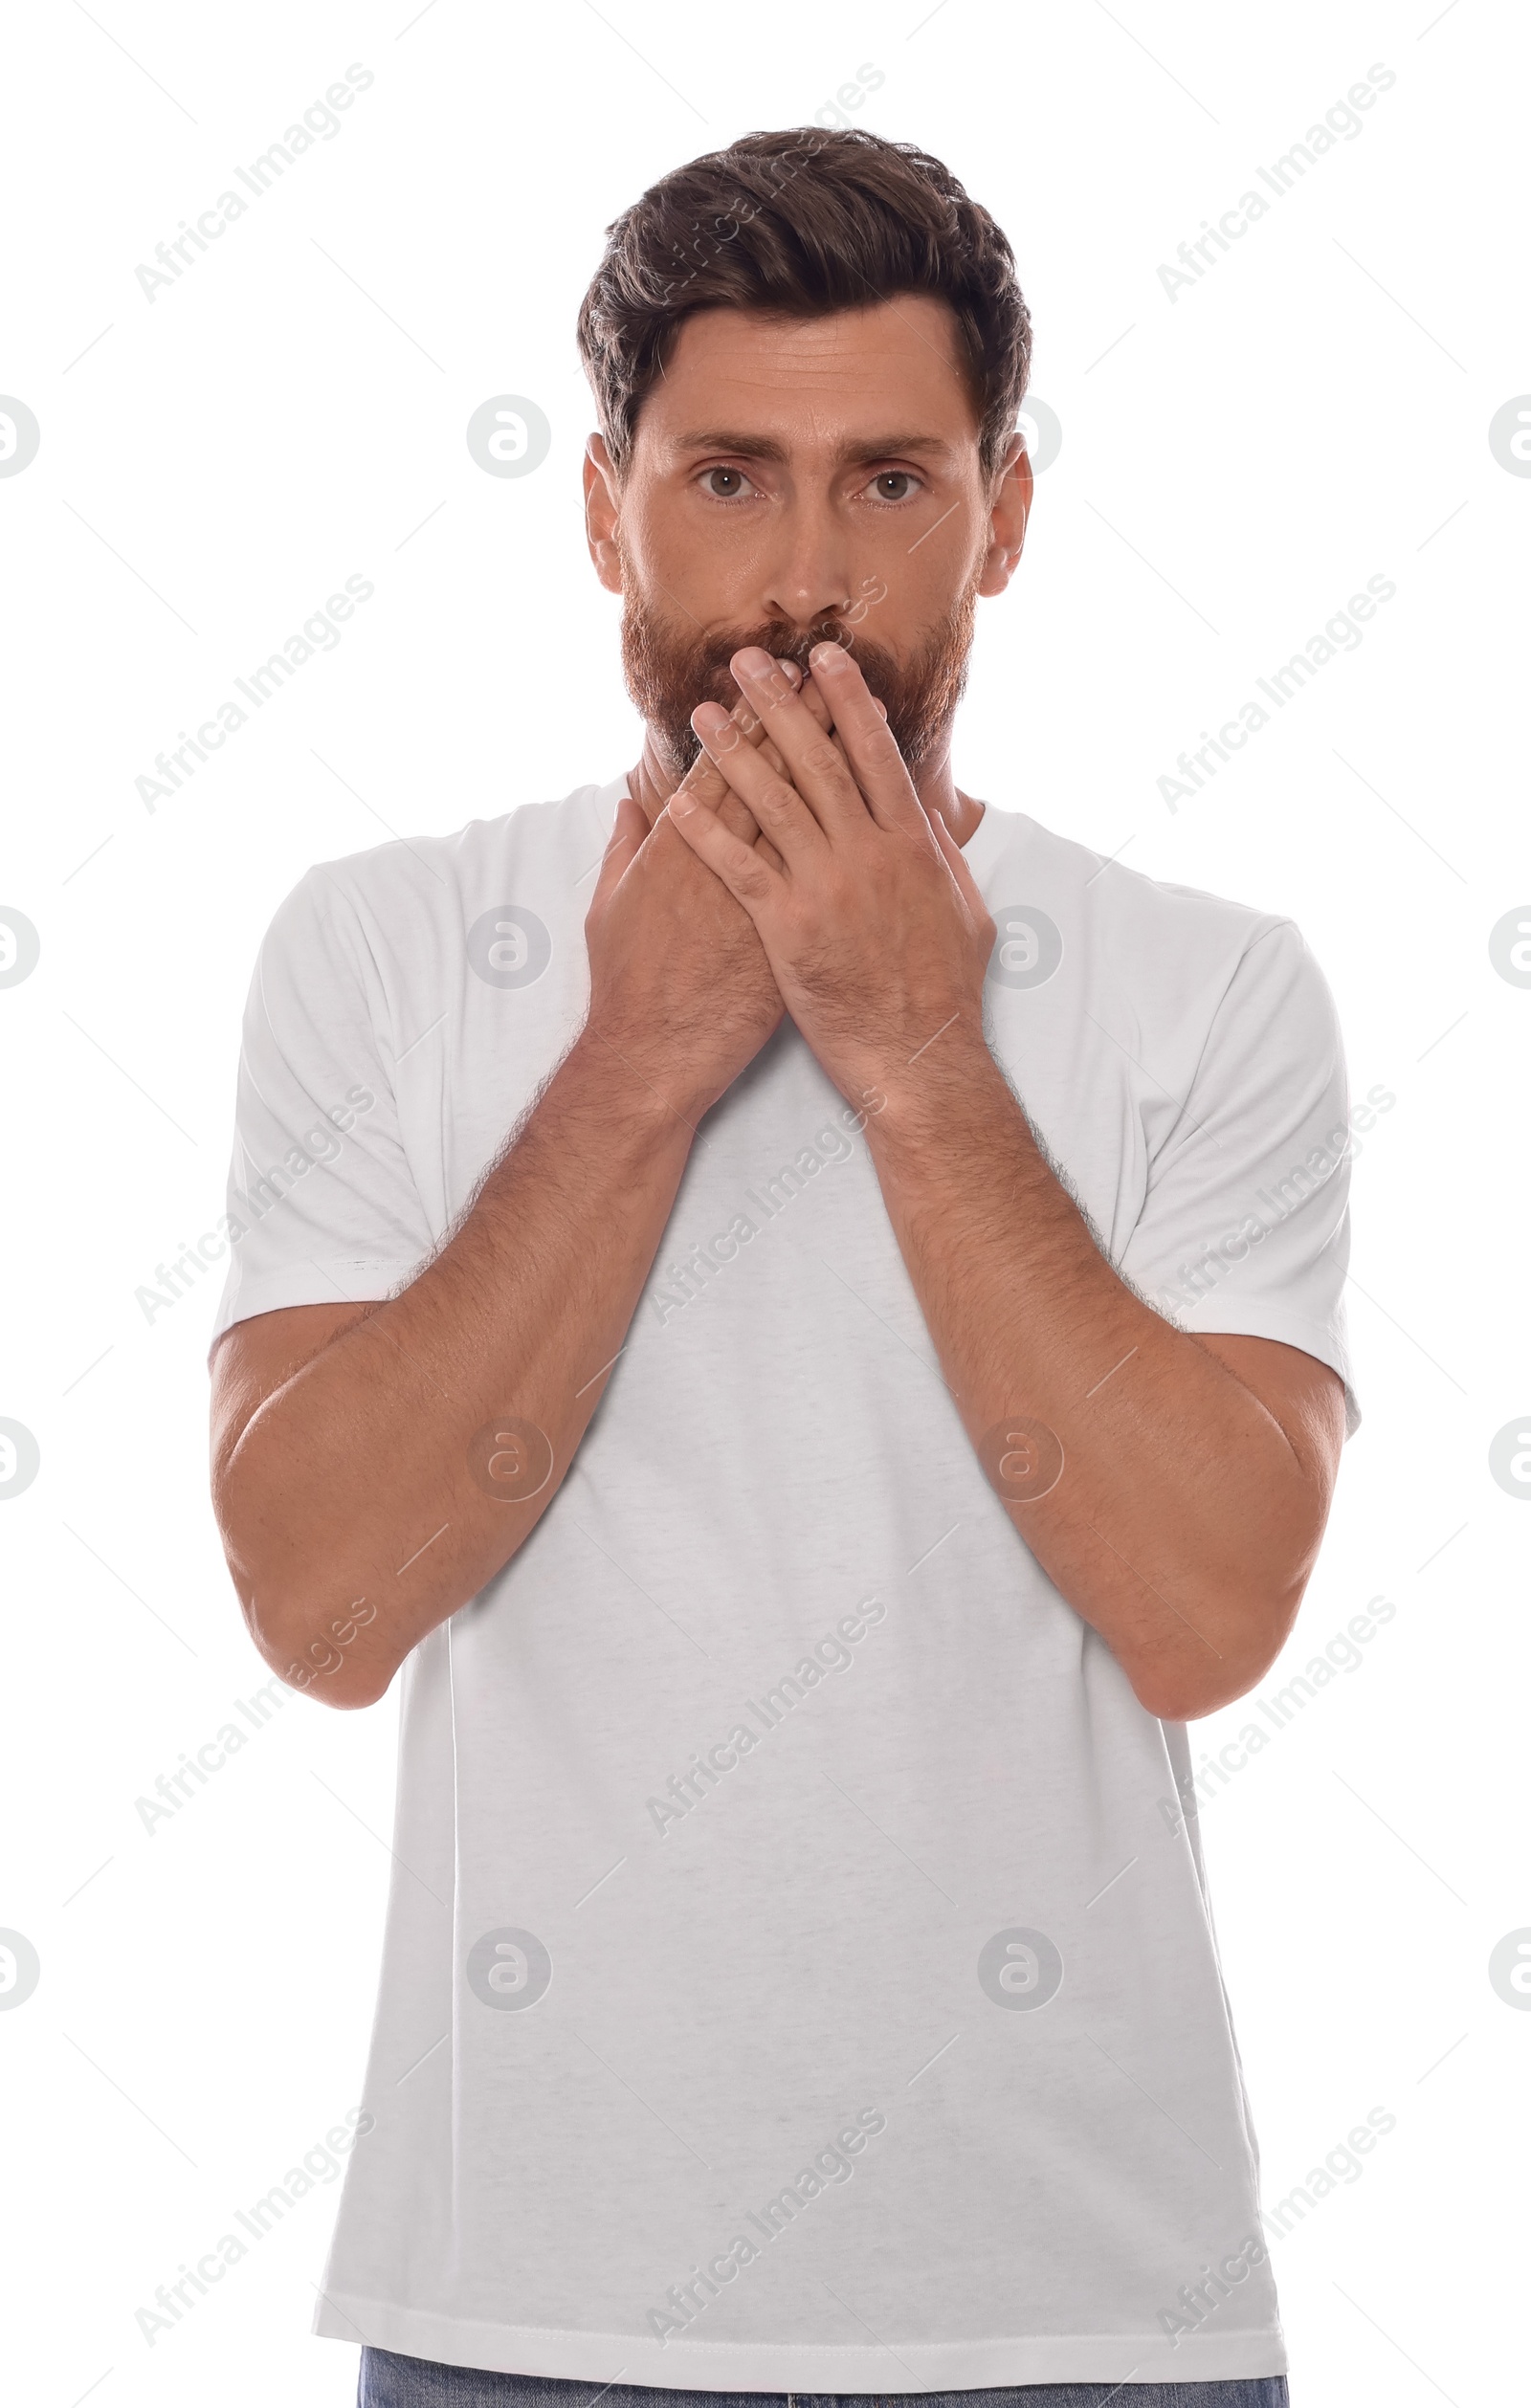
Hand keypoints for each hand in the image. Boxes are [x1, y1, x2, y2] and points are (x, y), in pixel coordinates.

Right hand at [582, 664, 837, 1123]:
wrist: (658, 1054)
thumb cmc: (628, 985)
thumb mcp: (609, 906)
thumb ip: (622, 849)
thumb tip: (630, 801)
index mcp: (681, 847)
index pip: (726, 764)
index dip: (757, 715)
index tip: (781, 673)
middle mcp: (731, 862)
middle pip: (779, 775)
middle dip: (807, 717)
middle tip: (831, 668)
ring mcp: (772, 897)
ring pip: (817, 815)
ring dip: (841, 763)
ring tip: (868, 715)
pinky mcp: (798, 933)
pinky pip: (834, 877)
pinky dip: (858, 839)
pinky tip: (882, 808)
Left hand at [667, 643, 995, 1112]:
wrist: (918, 1059)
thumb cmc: (945, 994)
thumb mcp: (967, 914)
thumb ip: (947, 858)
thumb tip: (937, 817)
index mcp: (914, 844)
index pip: (876, 753)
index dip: (848, 700)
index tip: (825, 659)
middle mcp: (869, 854)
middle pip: (818, 760)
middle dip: (782, 705)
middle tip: (749, 661)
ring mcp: (826, 888)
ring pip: (772, 802)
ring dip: (734, 752)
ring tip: (703, 713)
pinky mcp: (787, 928)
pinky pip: (738, 866)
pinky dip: (705, 830)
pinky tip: (675, 801)